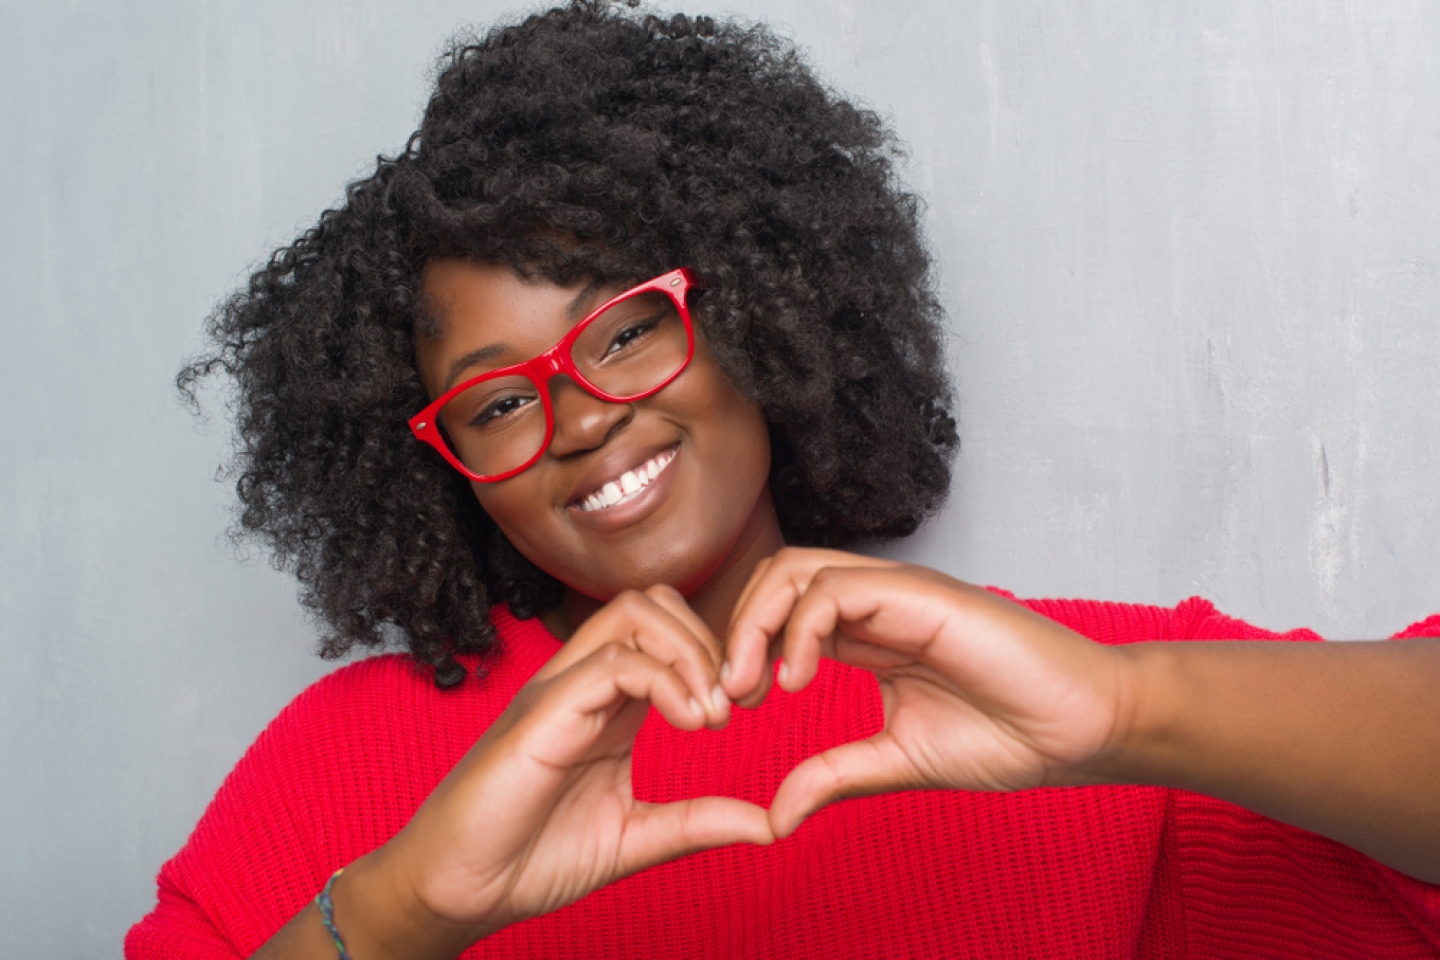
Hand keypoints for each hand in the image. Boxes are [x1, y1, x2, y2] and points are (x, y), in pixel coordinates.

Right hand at [345, 586, 772, 954]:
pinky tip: (692, 724)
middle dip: (710, 641)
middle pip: (656, 603)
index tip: (745, 708)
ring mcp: (561, 690)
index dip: (717, 655)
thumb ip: (697, 823)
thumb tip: (770, 824)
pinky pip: (613, 661)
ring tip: (713, 715)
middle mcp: (584, 683)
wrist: (457, 891)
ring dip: (692, 652)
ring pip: (636, 612)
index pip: (668, 632)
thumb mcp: (635, 838)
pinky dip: (666, 681)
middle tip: (734, 704)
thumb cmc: (529, 858)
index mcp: (607, 704)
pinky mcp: (543, 712)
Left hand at [723, 548, 1130, 837]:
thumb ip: (836, 774)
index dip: (744, 651)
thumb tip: (776, 816)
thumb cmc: (1011, 735)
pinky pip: (835, 588)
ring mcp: (898, 591)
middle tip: (728, 697)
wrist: (1083, 728)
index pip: (781, 613)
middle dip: (736, 632)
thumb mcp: (899, 760)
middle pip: (775, 580)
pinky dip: (800, 628)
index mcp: (869, 633)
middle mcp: (877, 602)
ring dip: (757, 625)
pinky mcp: (920, 593)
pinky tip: (797, 681)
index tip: (729, 708)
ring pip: (795, 570)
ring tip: (754, 688)